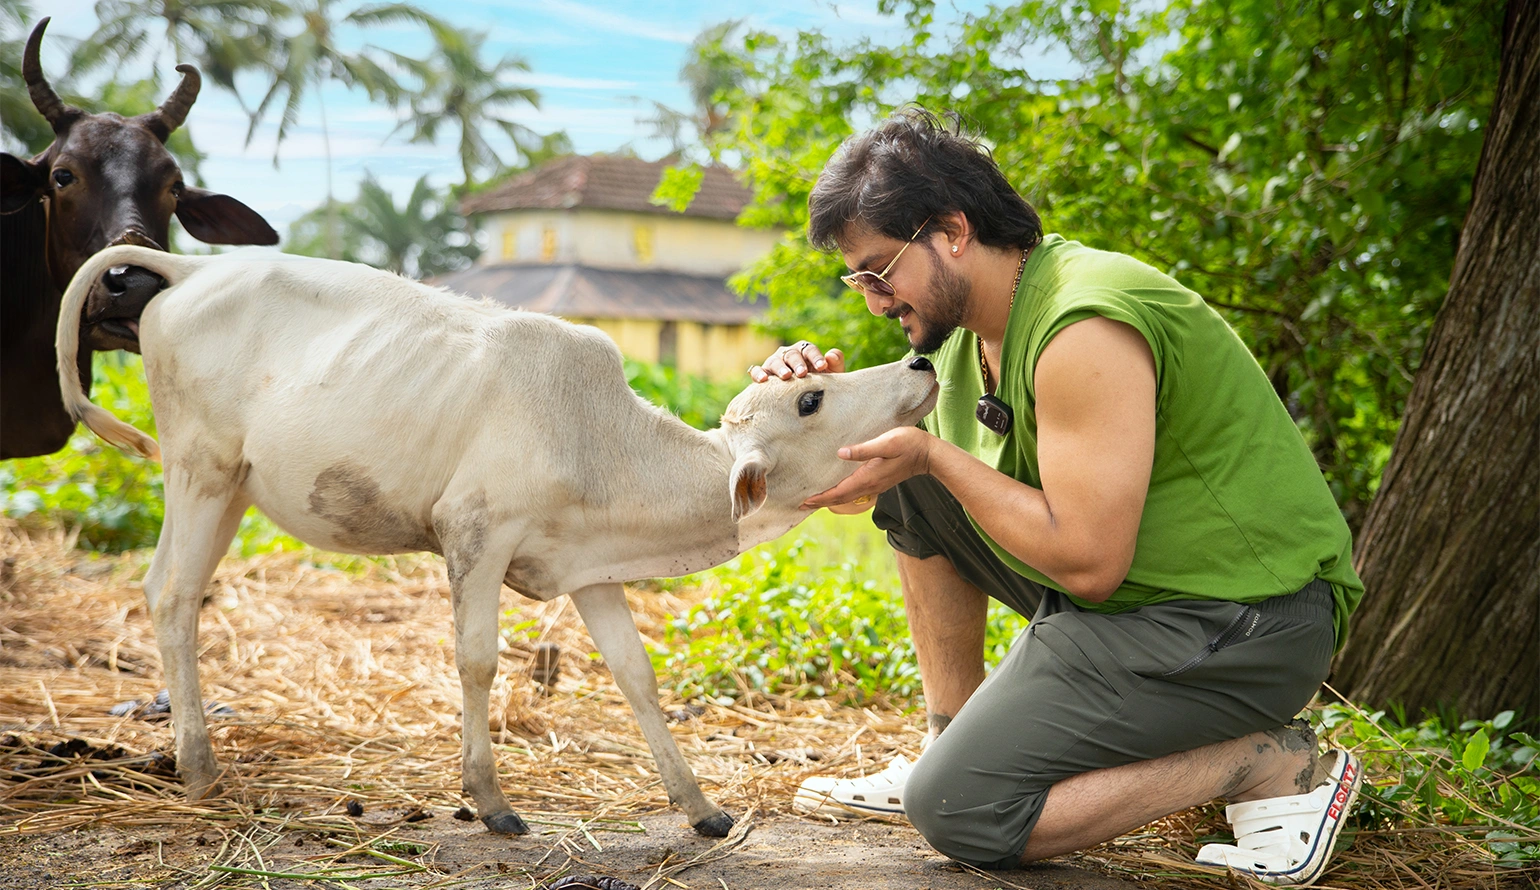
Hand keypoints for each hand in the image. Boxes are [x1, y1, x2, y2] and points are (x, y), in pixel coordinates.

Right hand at [750, 340, 844, 381]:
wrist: (803, 402)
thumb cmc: (819, 386)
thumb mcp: (832, 376)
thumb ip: (835, 364)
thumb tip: (831, 355)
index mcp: (805, 352)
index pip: (809, 349)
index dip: (816, 356)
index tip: (822, 366)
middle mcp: (788, 355)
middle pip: (792, 354)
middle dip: (798, 363)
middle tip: (803, 373)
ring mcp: (774, 363)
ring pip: (774, 361)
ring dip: (780, 367)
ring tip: (786, 376)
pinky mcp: (763, 374)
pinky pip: (757, 370)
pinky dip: (758, 372)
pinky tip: (763, 380)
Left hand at [802, 426, 935, 508]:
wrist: (928, 454)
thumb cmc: (909, 445)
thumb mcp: (886, 443)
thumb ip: (863, 450)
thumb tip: (840, 453)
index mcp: (868, 477)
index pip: (839, 493)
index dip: (821, 498)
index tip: (804, 502)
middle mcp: (869, 485)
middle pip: (840, 499)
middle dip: (821, 502)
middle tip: (802, 505)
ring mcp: (875, 485)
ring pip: (847, 497)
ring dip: (830, 500)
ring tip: (815, 500)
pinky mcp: (879, 481)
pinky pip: (855, 492)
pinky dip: (842, 494)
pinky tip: (837, 489)